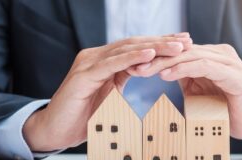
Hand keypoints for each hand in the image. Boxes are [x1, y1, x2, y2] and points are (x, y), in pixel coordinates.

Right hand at [23, 33, 192, 150]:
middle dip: (162, 42)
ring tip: (175, 46)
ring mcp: (89, 63)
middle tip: (185, 40)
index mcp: (104, 60)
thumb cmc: (83, 114)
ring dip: (153, 47)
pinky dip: (131, 58)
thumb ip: (122, 77)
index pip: (136, 48)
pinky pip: (111, 64)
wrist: (56, 129)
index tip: (181, 44)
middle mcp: (96, 57)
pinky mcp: (83, 75)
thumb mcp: (109, 92)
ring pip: (125, 50)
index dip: (159, 44)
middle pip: (134, 44)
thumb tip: (143, 68)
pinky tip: (149, 54)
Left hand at [131, 44, 241, 147]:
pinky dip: (184, 69)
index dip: (156, 58)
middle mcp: (219, 55)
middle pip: (181, 51)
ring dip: (165, 63)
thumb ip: (185, 78)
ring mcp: (228, 63)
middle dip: (155, 59)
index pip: (179, 52)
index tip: (133, 66)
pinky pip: (205, 66)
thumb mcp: (199, 91)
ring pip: (191, 56)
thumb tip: (161, 73)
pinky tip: (166, 74)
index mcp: (210, 56)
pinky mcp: (234, 75)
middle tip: (134, 66)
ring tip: (145, 70)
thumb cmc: (225, 108)